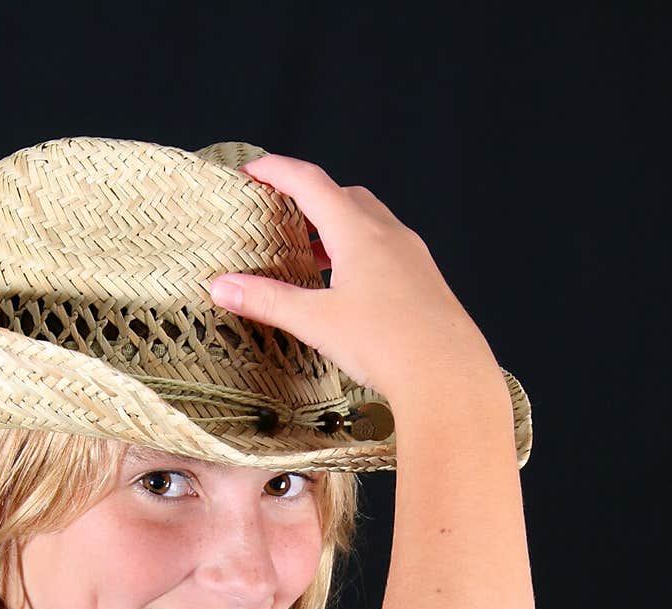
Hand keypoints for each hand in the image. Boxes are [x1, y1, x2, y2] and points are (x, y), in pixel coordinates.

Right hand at [209, 154, 497, 400]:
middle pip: (343, 197)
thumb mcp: (317, 323)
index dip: (277, 171)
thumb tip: (222, 288)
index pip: (310, 182)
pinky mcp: (425, 281)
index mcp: (358, 231)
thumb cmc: (387, 343)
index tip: (252, 172)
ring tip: (312, 256)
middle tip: (282, 216)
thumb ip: (268, 301)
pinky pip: (389, 250)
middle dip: (309, 200)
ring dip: (337, 229)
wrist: (448, 373)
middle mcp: (389, 234)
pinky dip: (362, 253)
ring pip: (370, 224)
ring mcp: (412, 256)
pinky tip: (351, 288)